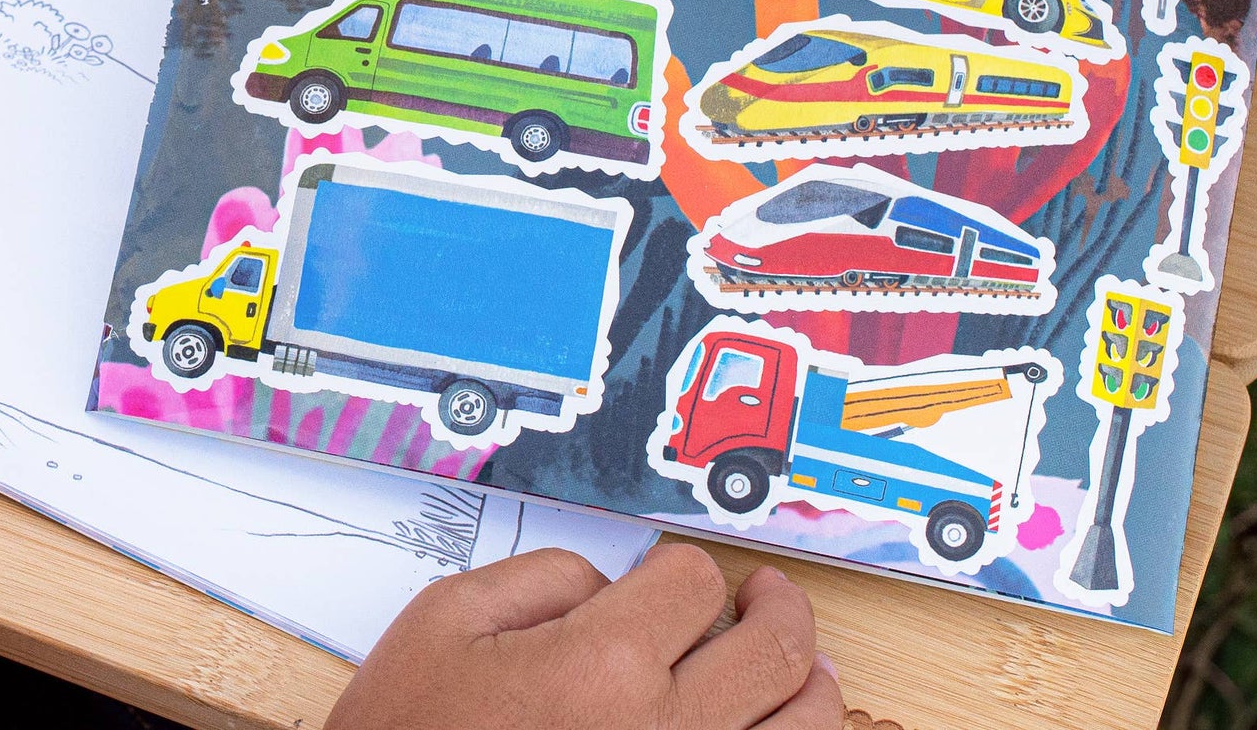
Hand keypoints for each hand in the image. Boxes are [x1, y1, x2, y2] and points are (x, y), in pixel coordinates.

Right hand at [326, 546, 839, 729]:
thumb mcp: (446, 621)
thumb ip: (541, 576)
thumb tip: (610, 582)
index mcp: (602, 666)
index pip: (694, 583)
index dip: (684, 568)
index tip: (676, 579)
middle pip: (775, 651)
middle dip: (782, 610)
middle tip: (773, 598)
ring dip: (810, 687)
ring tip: (801, 669)